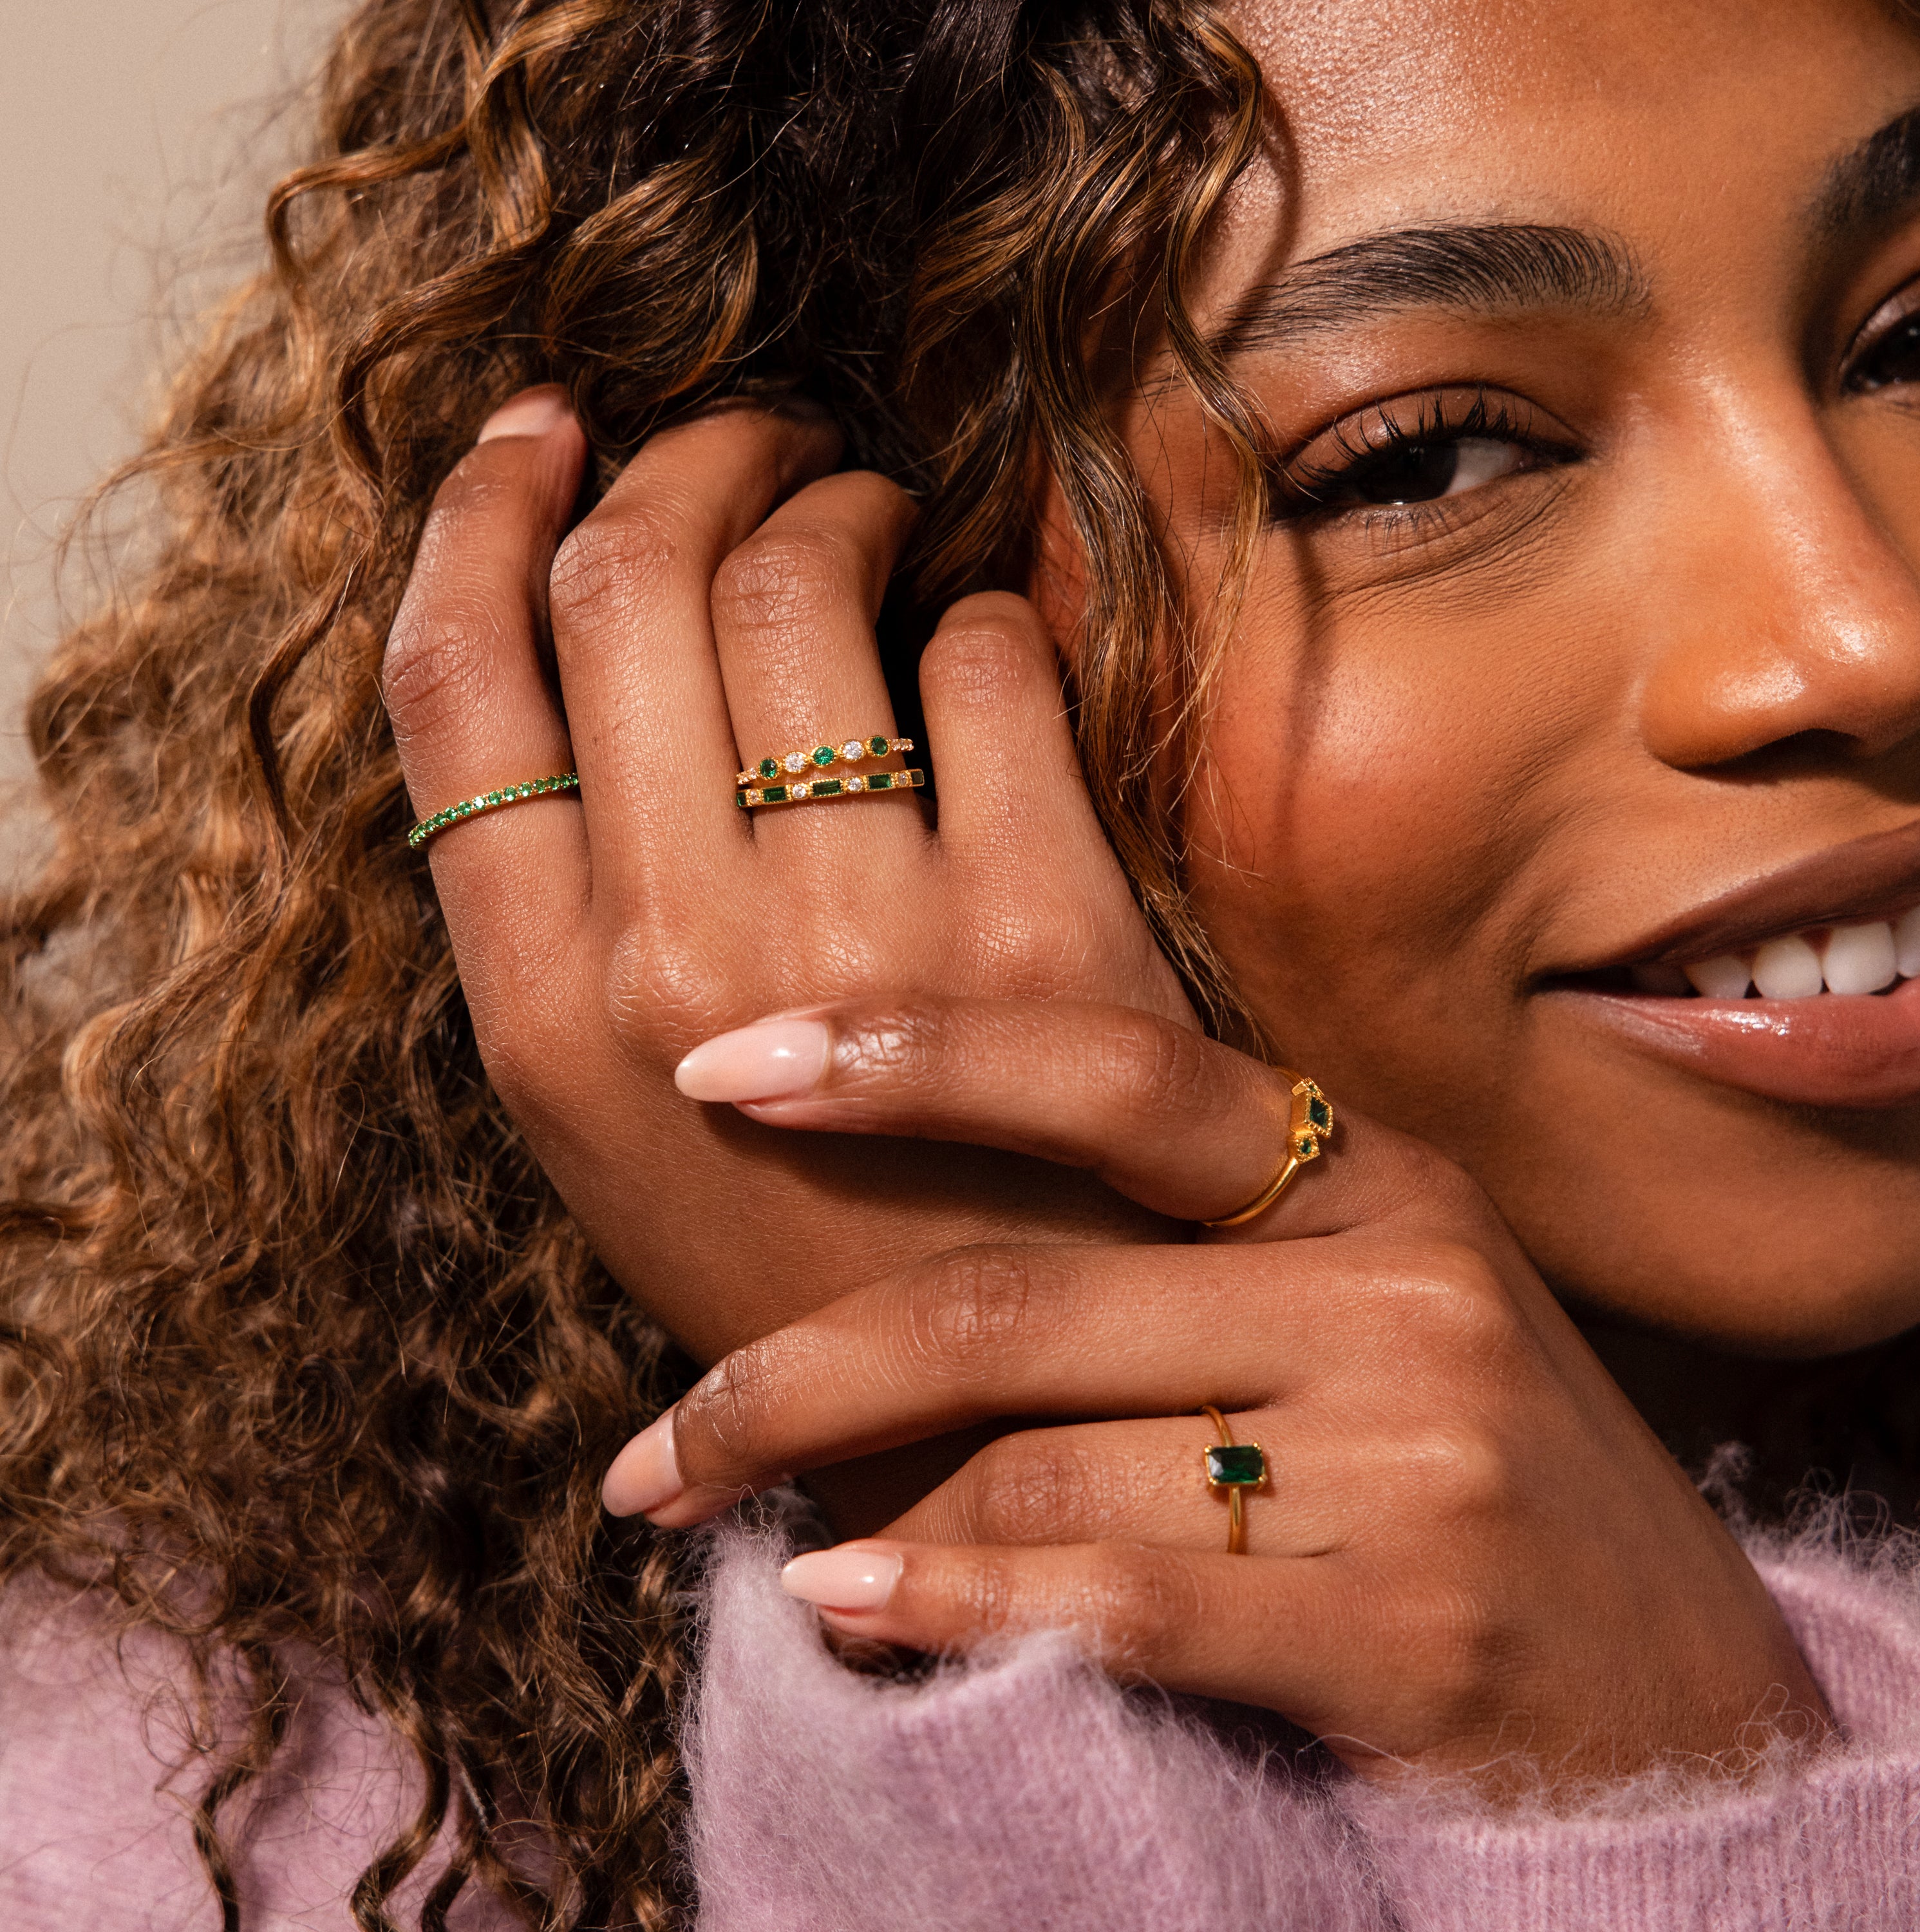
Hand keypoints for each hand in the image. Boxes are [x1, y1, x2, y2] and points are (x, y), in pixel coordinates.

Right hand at [381, 391, 1189, 1381]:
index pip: (453, 683)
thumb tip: (555, 628)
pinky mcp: (1048, 932)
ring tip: (865, 518)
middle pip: (628, 587)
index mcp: (539, 1010)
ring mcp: (868, 947)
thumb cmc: (790, 1241)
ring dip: (836, 505)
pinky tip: (978, 651)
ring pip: (799, 586)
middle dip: (685, 461)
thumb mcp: (601, 1109)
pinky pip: (986, 658)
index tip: (544, 433)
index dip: (485, 512)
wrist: (990, 1401)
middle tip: (751, 447)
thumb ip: (551, 900)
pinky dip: (980, 615)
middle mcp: (678, 964)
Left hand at [603, 995, 1830, 1785]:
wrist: (1687, 1706)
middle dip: (795, 1372)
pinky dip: (957, 1604)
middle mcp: (1403, 1288)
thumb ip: (1180, 1259)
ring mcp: (1420, 1452)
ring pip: (1042, 1460)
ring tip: (759, 1540)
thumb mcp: (1363, 1318)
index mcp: (1378, 1180)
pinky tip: (850, 1609)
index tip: (725, 1064)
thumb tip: (899, 1259)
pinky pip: (1118, 1595)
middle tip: (659, 1442)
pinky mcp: (1413, 1624)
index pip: (1105, 1071)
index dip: (903, 1053)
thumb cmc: (1471, 1487)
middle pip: (1018, 1296)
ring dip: (865, 1511)